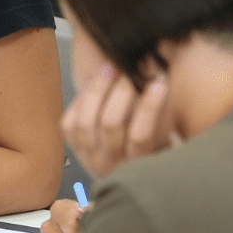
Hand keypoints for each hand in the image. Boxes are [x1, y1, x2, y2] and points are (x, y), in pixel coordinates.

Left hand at [62, 64, 174, 178]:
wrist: (125, 154)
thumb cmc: (151, 137)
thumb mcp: (163, 127)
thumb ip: (161, 106)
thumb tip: (157, 77)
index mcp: (138, 161)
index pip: (140, 135)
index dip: (149, 107)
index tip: (159, 82)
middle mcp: (111, 163)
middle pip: (110, 124)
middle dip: (120, 92)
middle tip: (128, 70)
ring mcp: (88, 156)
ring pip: (85, 122)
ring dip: (97, 90)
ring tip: (110, 69)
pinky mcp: (73, 146)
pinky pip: (69, 122)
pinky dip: (80, 101)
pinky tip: (93, 86)